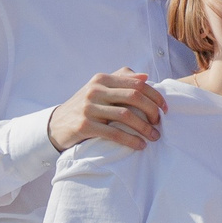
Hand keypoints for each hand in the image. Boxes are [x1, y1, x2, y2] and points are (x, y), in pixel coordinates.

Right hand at [48, 70, 163, 151]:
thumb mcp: (99, 89)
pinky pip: (114, 133)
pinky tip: (140, 146)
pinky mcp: (84, 125)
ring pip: (126, 115)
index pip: (137, 84)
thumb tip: (145, 76)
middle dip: (152, 111)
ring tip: (154, 137)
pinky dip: (131, 140)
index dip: (155, 96)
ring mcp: (88, 107)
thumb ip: (120, 81)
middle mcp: (95, 90)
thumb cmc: (85, 107)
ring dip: (145, 128)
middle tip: (159, 123)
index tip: (165, 109)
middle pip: (134, 97)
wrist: (56, 125)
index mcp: (102, 79)